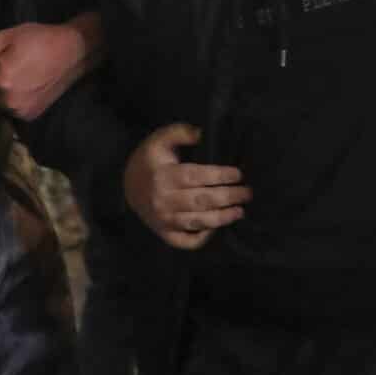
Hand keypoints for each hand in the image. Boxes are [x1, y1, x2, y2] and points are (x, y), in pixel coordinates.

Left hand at [0, 13, 103, 121]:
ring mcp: (18, 111)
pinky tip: (24, 82)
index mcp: (0, 79)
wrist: (75, 52)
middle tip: (10, 57)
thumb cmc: (41, 38)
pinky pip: (7, 105)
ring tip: (19, 68)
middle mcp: (7, 100)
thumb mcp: (6, 37)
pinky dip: (10, 94)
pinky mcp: (28, 116)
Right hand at [122, 123, 249, 249]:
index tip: (238, 174)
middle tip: (247, 193)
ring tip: (240, 211)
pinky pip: (184, 241)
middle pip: (202, 200)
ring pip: (197, 222)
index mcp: (164, 176)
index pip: (197, 176)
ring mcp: (163, 219)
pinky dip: (201, 239)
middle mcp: (164, 200)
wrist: (127, 185)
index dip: (220, 175)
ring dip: (222, 218)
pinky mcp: (163, 233)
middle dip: (229, 197)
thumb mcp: (160, 140)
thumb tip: (202, 133)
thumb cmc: (150, 160)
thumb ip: (180, 132)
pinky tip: (215, 229)